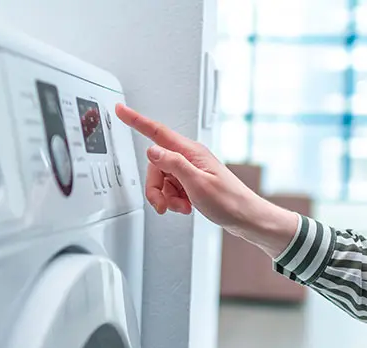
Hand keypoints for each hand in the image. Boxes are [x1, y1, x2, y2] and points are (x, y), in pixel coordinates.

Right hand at [115, 104, 298, 257]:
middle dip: (155, 187)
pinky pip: (171, 188)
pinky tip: (186, 206)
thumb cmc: (229, 201)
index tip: (121, 110)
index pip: (157, 132)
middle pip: (156, 165)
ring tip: (182, 206)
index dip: (136, 120)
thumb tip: (153, 150)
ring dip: (166, 197)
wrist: (245, 218)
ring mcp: (190, 170)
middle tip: (164, 204)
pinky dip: (174, 200)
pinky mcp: (192, 182)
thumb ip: (173, 164)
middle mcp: (189, 157)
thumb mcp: (197, 183)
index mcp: (191, 152)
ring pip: (162, 180)